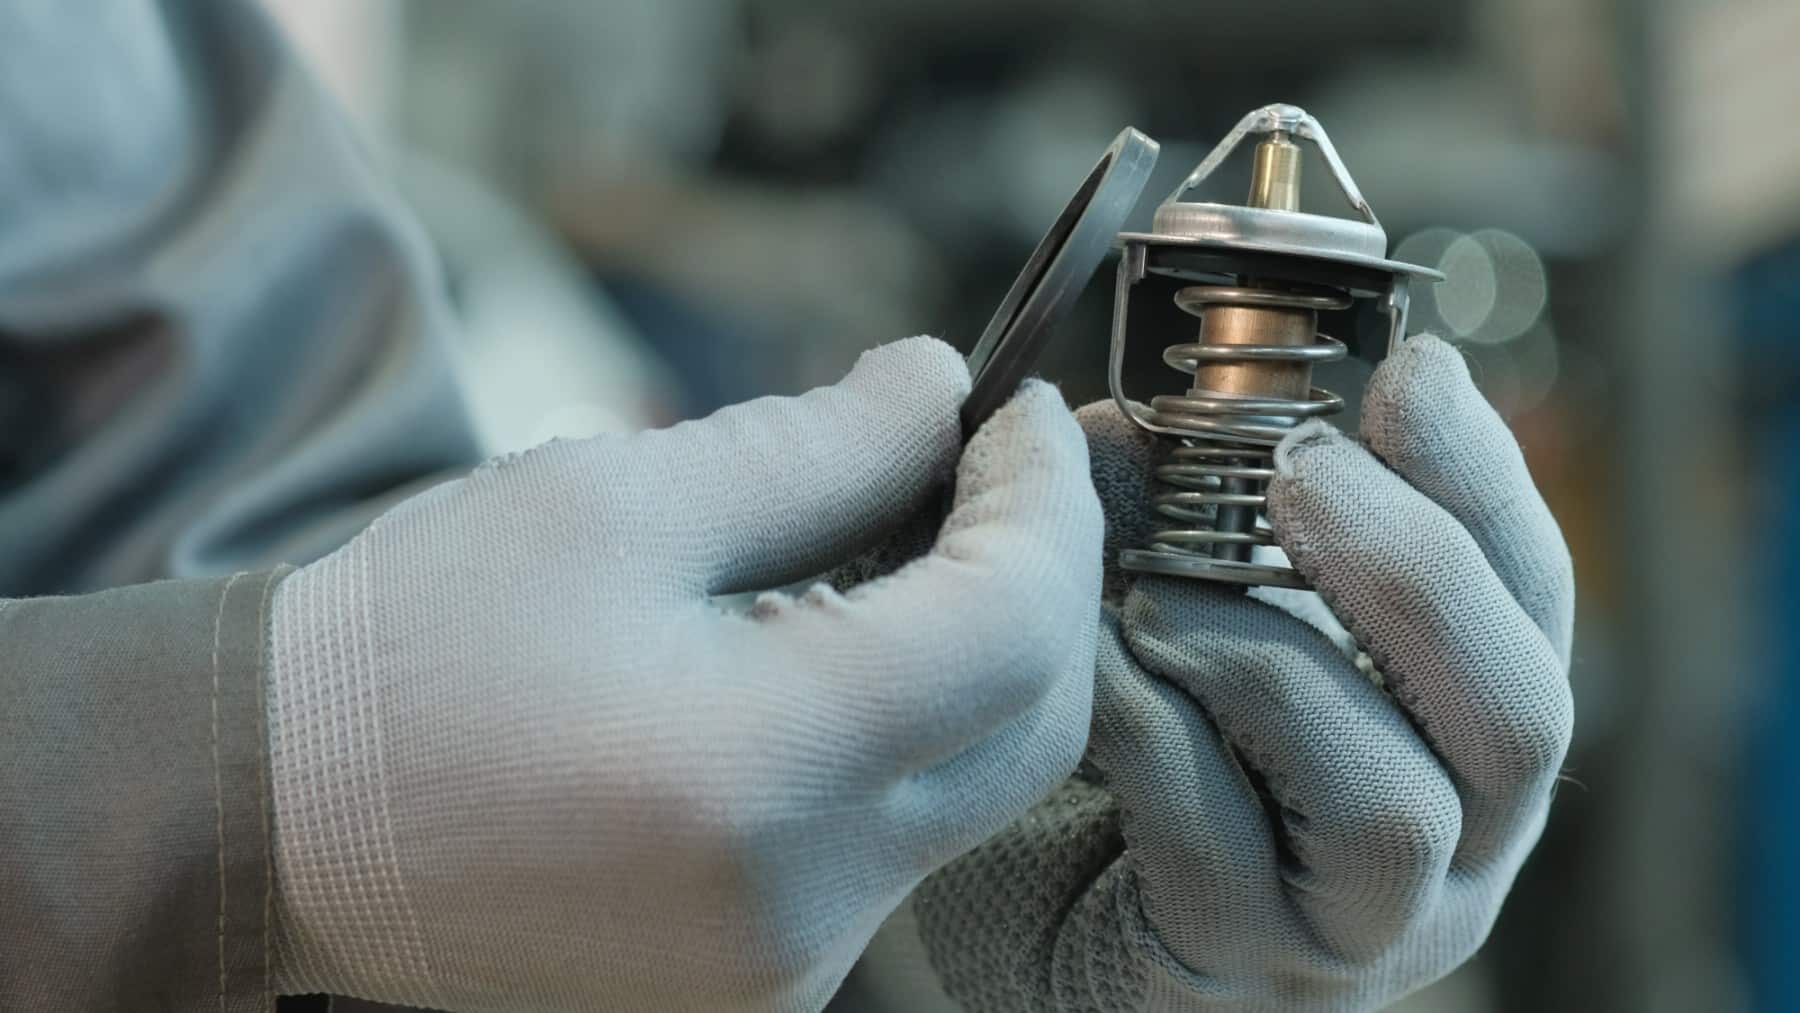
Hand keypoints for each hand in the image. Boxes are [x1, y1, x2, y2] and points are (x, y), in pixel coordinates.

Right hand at [264, 337, 1104, 1011]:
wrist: (286, 814)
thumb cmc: (420, 646)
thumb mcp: (614, 504)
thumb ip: (816, 448)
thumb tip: (939, 390)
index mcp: (753, 773)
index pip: (1010, 630)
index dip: (1046, 504)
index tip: (1017, 410)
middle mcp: (797, 906)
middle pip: (1029, 723)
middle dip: (1035, 574)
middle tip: (985, 462)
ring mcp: (786, 967)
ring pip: (973, 786)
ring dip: (969, 650)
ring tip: (893, 540)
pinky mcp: (765, 986)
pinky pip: (899, 841)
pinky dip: (904, 732)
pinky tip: (838, 651)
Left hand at [905, 334, 1573, 1010]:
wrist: (1036, 906)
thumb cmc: (1129, 752)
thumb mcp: (1179, 615)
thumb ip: (1181, 526)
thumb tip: (1132, 425)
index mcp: (1461, 731)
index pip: (1531, 600)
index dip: (1485, 477)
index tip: (1411, 370)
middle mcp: (1453, 843)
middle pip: (1518, 710)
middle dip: (1413, 569)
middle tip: (1300, 472)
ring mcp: (1356, 925)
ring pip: (1386, 800)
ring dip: (1262, 660)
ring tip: (1150, 597)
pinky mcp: (1237, 967)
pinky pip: (1217, 846)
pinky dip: (1147, 733)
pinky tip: (1084, 673)